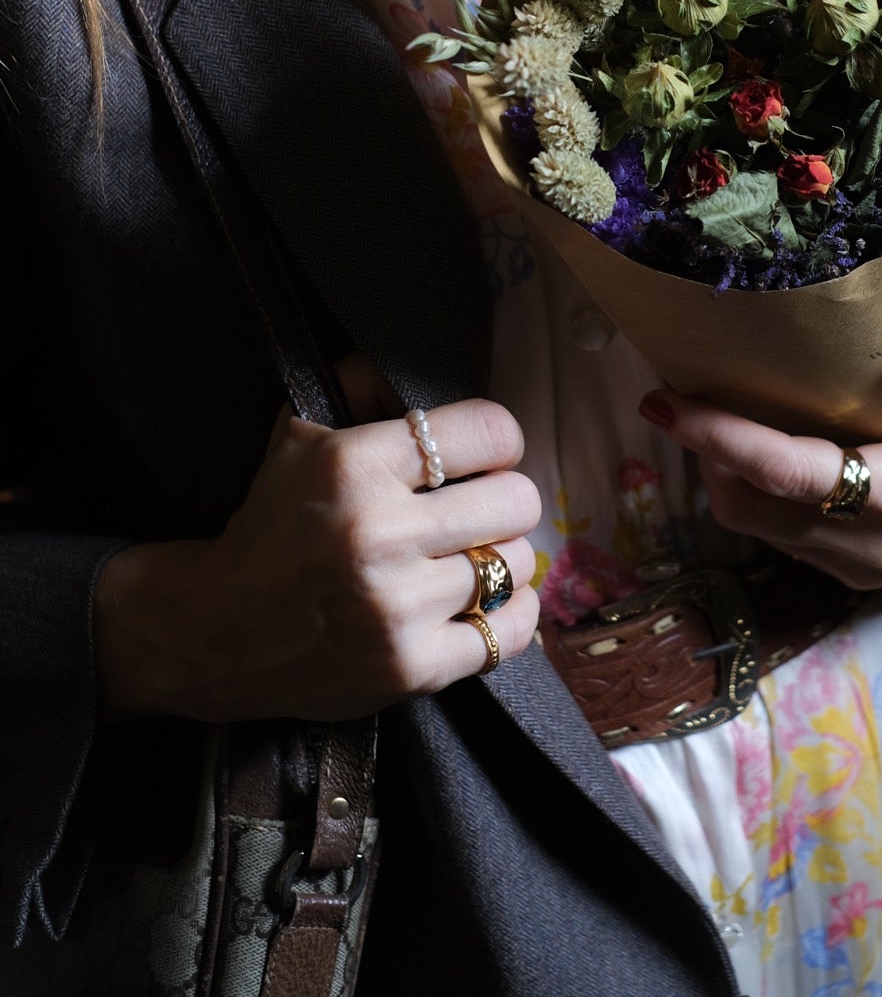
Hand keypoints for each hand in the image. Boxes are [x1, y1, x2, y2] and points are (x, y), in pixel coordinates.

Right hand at [95, 400, 540, 721]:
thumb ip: (358, 391)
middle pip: (516, 501)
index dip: (498, 441)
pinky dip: (512, 614)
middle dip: (505, 500)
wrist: (216, 628)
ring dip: (502, 559)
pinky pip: (509, 633)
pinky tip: (490, 601)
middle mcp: (380, 533)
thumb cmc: (271, 524)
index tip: (486, 455)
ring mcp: (397, 607)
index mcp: (355, 464)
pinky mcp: (409, 668)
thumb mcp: (297, 439)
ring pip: (516, 565)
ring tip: (471, 558)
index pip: (488, 432)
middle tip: (482, 510)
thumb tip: (400, 362)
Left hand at [638, 313, 881, 589]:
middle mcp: (875, 544)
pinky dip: (754, 493)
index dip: (724, 440)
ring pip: (761, 528)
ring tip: (704, 414)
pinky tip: (754, 445)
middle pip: (754, 509)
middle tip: (676, 395)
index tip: (668, 403)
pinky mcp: (858, 567)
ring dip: (725, 476)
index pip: (793, 474)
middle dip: (706, 455)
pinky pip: (782, 536)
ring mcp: (863, 564)